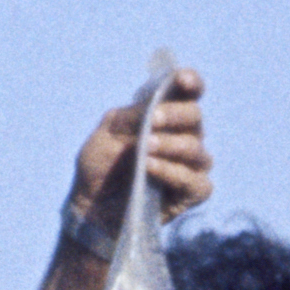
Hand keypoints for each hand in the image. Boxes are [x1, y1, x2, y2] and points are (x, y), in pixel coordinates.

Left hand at [68, 70, 212, 241]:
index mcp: (164, 116)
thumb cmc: (100, 167)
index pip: (189, 93)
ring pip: (198, 150)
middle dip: (176, 115)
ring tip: (145, 150)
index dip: (192, 82)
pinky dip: (173, 172)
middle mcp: (183, 137)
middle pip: (196, 117)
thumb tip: (155, 106)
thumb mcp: (108, 132)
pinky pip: (196, 181)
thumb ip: (133, 115)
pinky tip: (150, 169)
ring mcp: (190, 166)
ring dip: (171, 146)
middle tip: (151, 121)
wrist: (92, 207)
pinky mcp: (191, 193)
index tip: (183, 81)